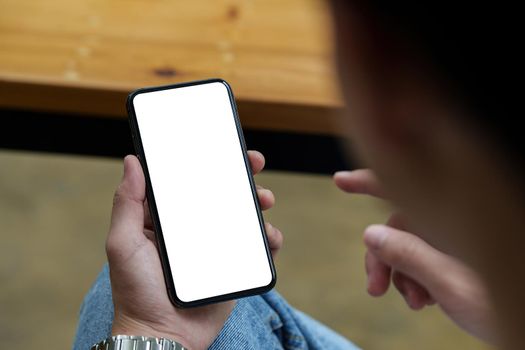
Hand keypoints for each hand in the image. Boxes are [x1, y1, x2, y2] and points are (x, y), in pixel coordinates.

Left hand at [106, 151, 281, 348]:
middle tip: (253, 163)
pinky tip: (269, 235)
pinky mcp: (233, 265)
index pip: (189, 182)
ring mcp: (216, 246)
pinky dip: (269, 237)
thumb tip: (132, 161)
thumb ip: (126, 203)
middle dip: (241, 175)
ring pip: (243, 216)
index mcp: (168, 218)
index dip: (206, 161)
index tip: (222, 146)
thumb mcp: (123, 244)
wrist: (164, 335)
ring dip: (258, 202)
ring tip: (264, 200)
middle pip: (222, 193)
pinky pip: (257, 247)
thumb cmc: (136, 292)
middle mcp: (194, 229)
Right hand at [334, 169, 493, 342]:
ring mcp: (459, 235)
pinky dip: (419, 277)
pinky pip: (427, 255)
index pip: (406, 185)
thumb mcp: (453, 285)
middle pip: (401, 224)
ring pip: (411, 243)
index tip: (341, 181)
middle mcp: (457, 218)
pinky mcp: (461, 250)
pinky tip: (428, 299)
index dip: (370, 179)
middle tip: (375, 288)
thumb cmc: (514, 306)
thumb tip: (370, 235)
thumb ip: (410, 257)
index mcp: (458, 214)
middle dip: (384, 257)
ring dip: (403, 273)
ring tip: (417, 302)